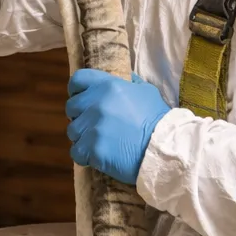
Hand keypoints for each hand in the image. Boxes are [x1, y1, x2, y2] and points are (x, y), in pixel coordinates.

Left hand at [66, 69, 168, 185]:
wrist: (165, 149)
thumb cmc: (158, 120)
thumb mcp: (147, 92)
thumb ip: (130, 84)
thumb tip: (126, 78)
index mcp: (108, 86)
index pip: (77, 80)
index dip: (76, 90)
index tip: (81, 100)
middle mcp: (96, 103)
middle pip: (71, 107)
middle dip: (80, 116)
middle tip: (95, 126)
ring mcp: (93, 126)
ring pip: (72, 131)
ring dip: (83, 137)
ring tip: (100, 142)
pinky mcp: (92, 148)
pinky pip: (76, 151)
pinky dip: (84, 155)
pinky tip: (98, 156)